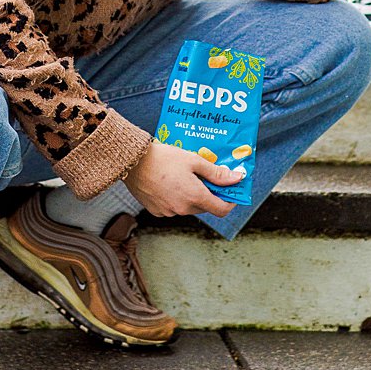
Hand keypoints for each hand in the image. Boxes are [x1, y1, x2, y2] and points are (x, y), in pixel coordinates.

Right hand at [124, 140, 242, 218]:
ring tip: (184, 175)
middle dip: (209, 193)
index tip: (231, 190)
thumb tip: (237, 178)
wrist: (133, 161)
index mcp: (194, 197)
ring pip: (188, 207)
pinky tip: (170, 181)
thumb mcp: (194, 160)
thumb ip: (216, 173)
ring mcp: (168, 212)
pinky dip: (176, 197)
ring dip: (192, 195)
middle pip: (204, 206)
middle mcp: (182, 209)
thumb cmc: (164, 158)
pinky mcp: (156, 211)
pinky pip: (173, 207)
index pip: (221, 210)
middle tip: (205, 175)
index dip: (230, 201)